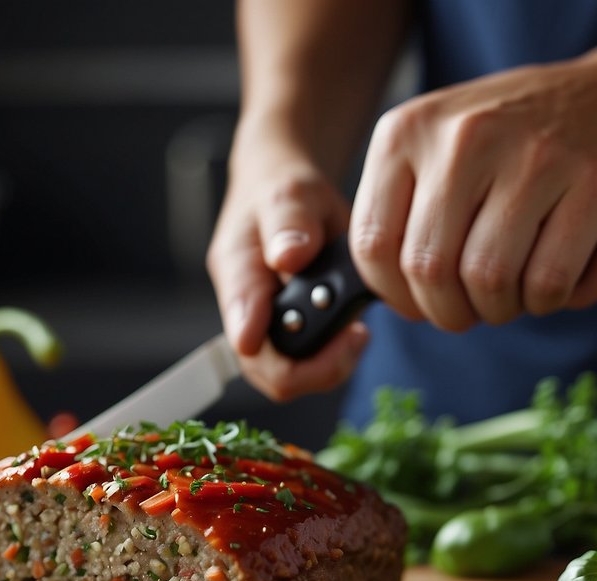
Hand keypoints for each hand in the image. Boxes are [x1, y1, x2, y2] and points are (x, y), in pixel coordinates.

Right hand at [206, 152, 367, 400]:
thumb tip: (289, 258)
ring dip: (331, 360)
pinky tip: (355, 327)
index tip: (330, 342)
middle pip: (270, 369)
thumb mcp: (291, 192)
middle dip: (319, 364)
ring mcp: (268, 325)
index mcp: (237, 274)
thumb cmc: (282, 191)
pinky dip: (336, 352)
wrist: (284, 192)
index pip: (245, 330)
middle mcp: (246, 309)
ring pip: (290, 373)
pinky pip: (307, 364)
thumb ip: (289, 222)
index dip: (281, 355)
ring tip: (358, 332)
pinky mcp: (291, 333)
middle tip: (357, 337)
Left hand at [349, 58, 596, 329]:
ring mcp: (529, 155)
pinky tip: (567, 275)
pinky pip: (548, 282)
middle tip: (478, 304)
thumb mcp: (440, 156)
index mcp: (406, 132)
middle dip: (451, 312)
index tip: (423, 301)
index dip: (396, 295)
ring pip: (488, 281)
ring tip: (521, 288)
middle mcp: (461, 137)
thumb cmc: (515, 147)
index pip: (371, 245)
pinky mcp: (591, 183)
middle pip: (428, 272)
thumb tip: (395, 303)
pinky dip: (553, 301)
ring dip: (503, 309)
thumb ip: (405, 220)